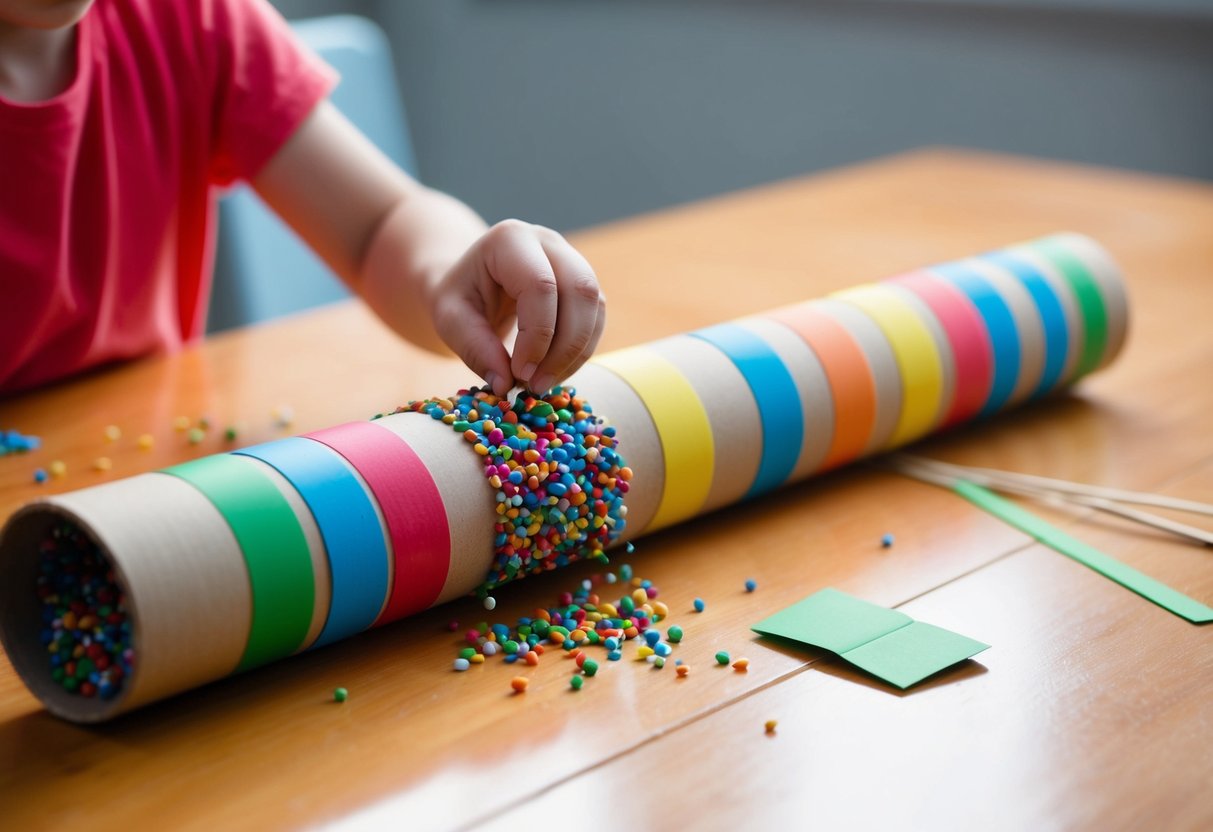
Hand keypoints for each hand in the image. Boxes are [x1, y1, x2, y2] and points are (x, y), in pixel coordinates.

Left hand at [427, 219, 605, 396]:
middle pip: (580, 290)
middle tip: (537, 385)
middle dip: (565, 347)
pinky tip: (554, 372)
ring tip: (543, 383)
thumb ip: (475, 348)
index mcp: (510, 239)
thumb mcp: (450, 319)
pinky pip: (596, 319)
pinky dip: (580, 351)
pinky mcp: (583, 284)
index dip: (537, 336)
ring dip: (576, 353)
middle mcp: (548, 242)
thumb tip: (505, 384)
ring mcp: (571, 259)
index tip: (519, 374)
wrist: (470, 282)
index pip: (540, 285)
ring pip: (594, 306)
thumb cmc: (460, 296)